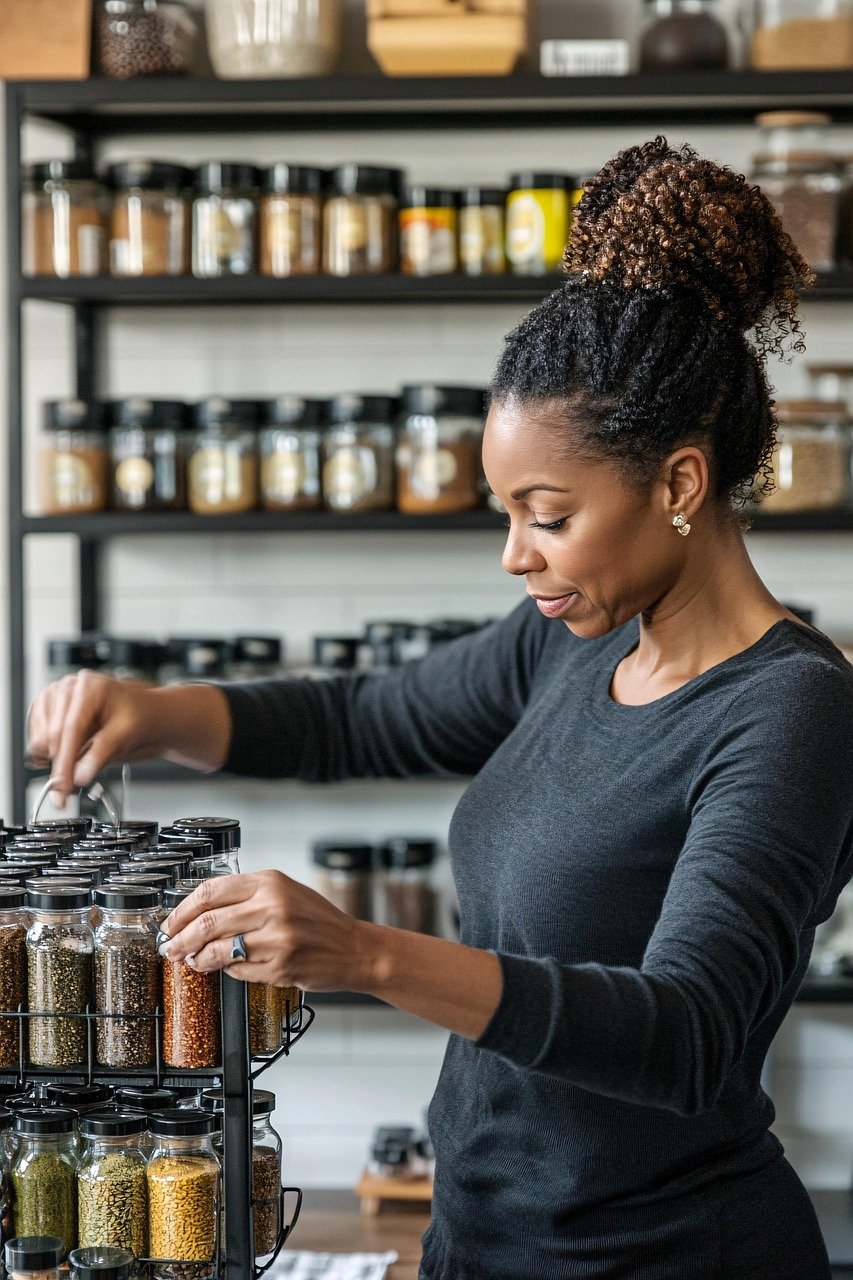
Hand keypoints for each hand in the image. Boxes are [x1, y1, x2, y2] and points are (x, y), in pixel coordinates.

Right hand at [26, 672, 164, 805]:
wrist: (144, 714)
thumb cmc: (139, 716)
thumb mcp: (126, 734)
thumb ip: (101, 754)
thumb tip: (79, 775)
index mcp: (90, 687)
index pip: (71, 727)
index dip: (66, 760)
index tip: (65, 783)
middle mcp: (68, 688)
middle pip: (52, 733)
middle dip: (59, 764)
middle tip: (66, 788)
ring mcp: (56, 699)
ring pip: (40, 736)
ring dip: (52, 758)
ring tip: (73, 768)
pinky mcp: (49, 712)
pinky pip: (37, 737)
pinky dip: (46, 753)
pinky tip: (64, 758)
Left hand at [158, 870, 373, 990]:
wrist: (354, 948)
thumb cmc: (319, 921)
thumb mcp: (286, 892)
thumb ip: (247, 897)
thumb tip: (200, 912)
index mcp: (270, 882)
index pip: (210, 891)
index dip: (182, 909)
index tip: (171, 922)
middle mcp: (272, 906)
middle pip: (207, 922)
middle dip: (180, 938)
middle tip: (171, 947)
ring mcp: (276, 938)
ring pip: (217, 950)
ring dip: (198, 959)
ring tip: (192, 961)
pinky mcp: (279, 966)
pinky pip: (237, 970)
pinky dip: (224, 971)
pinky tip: (221, 968)